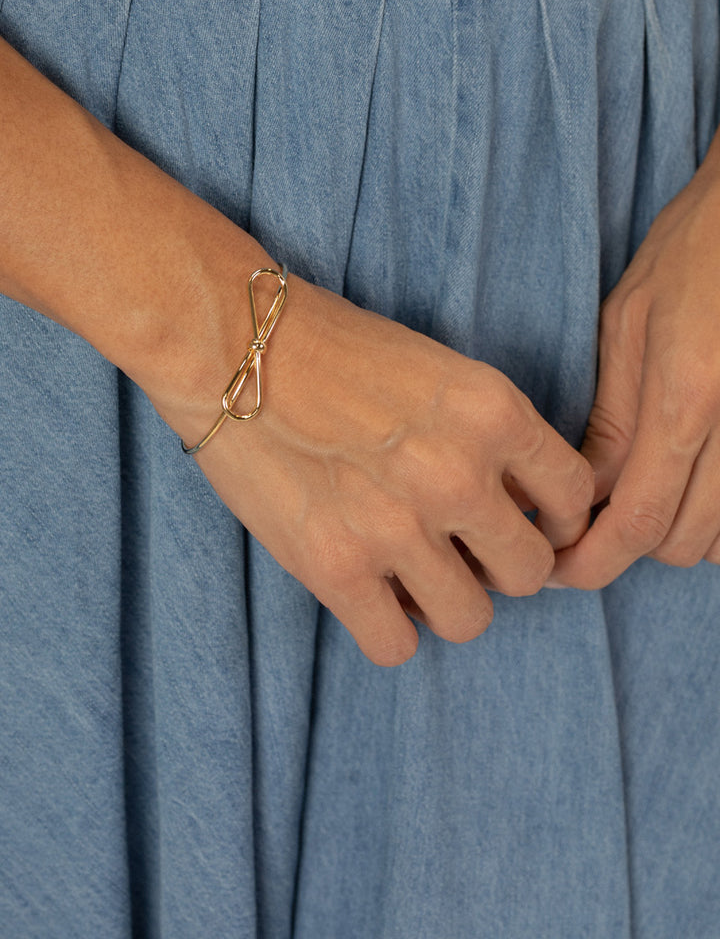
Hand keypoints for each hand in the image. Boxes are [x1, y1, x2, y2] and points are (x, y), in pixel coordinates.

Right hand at [164, 276, 593, 665]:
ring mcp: (397, 526)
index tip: (521, 518)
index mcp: (494, 412)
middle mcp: (457, 474)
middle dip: (501, 563)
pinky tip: (370, 593)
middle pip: (532, 570)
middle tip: (462, 546)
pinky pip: (396, 646)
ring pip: (471, 619)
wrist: (231, 347)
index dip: (554, 516)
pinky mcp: (334, 568)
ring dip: (447, 601)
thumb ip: (491, 437)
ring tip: (413, 571)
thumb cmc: (335, 349)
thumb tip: (519, 510)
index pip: (575, 498)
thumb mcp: (440, 370)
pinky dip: (387, 627)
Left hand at [550, 138, 719, 589]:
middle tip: (588, 525)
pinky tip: (689, 486)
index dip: (592, 561)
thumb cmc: (693, 252)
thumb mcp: (629, 322)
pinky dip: (717, 520)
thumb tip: (587, 486)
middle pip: (680, 541)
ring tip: (638, 498)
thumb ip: (614, 413)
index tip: (560, 568)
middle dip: (627, 546)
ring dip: (674, 534)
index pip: (637, 519)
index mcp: (686, 397)